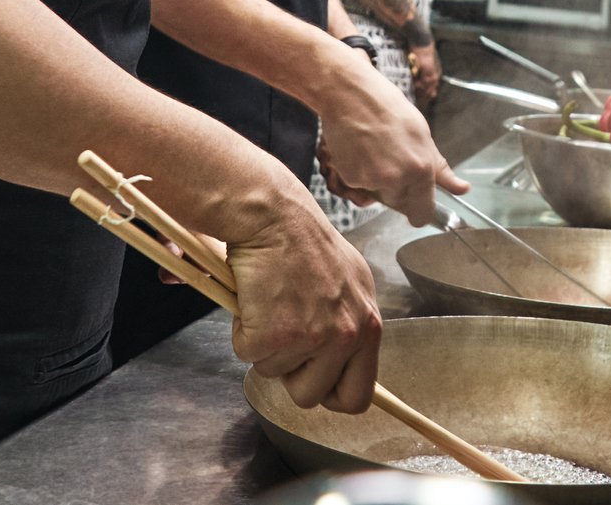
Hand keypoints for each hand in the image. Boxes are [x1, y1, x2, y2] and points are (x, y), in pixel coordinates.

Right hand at [227, 187, 381, 412]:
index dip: (331, 395)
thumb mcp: (348, 282)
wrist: (273, 214)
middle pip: (312, 396)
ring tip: (269, 304)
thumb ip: (348, 322)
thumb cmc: (303, 241)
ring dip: (265, 347)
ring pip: (274, 374)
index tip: (313, 381)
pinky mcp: (276, 334)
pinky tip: (253, 298)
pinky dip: (242, 331)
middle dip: (289, 375)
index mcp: (369, 324)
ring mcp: (313, 337)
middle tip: (281, 337)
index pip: (360, 394)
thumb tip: (338, 363)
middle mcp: (347, 335)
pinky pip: (247, 355)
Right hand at [316, 49, 466, 224]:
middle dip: (398, 189)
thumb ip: (441, 169)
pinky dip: (359, 173)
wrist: (351, 95)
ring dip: (378, 182)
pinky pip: (360, 186)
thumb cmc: (388, 109)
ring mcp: (371, 181)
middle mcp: (397, 180)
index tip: (418, 203)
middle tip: (393, 159)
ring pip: (378, 195)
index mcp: (420, 170)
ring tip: (375, 150)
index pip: (422, 215)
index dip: (420, 210)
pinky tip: (360, 150)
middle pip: (399, 205)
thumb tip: (462, 189)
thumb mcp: (423, 136)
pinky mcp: (350, 178)